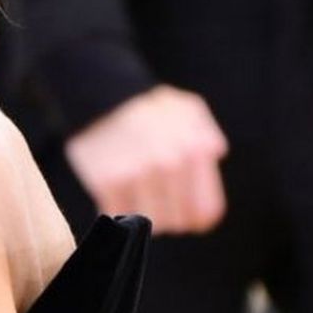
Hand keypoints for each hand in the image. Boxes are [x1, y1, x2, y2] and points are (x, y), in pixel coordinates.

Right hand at [64, 85, 228, 234]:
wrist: (96, 89)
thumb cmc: (144, 104)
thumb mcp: (186, 108)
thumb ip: (207, 134)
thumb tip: (215, 154)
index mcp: (194, 151)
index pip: (204, 213)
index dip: (192, 217)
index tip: (179, 210)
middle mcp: (169, 165)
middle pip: (174, 223)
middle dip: (165, 214)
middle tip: (150, 197)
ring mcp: (137, 174)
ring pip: (145, 221)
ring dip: (138, 213)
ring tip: (131, 193)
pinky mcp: (106, 180)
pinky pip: (114, 213)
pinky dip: (112, 207)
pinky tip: (110, 191)